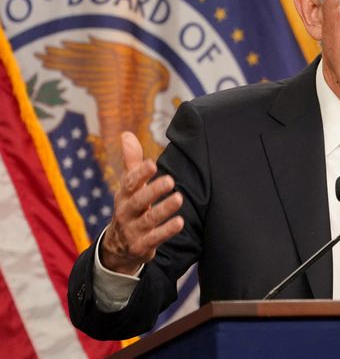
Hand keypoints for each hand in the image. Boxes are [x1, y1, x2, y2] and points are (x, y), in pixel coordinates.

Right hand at [99, 131, 183, 274]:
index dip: (140, 173)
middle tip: (170, 180)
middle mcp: (126, 212)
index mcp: (124, 195)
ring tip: (179, 198)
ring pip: (148, 220)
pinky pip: (154, 239)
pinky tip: (180, 222)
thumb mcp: (129, 187)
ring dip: (163, 210)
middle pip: (138, 201)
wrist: (118, 247)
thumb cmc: (130, 208)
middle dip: (152, 191)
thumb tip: (126, 134)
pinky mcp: (140, 246)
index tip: (152, 163)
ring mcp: (132, 230)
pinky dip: (166, 231)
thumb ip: (132, 162)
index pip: (130, 182)